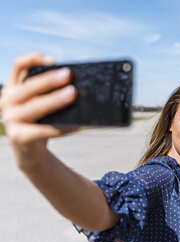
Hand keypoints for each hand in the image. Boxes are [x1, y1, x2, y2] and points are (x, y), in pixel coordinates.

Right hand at [0, 52, 77, 170]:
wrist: (30, 151)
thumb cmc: (40, 122)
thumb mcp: (41, 104)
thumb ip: (50, 93)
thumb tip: (78, 86)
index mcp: (13, 88)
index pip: (19, 65)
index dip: (35, 59)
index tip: (55, 60)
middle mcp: (7, 101)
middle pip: (29, 86)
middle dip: (50, 80)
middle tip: (69, 75)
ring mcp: (10, 119)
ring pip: (34, 107)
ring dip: (55, 100)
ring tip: (73, 94)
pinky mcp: (18, 137)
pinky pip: (43, 131)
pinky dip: (62, 128)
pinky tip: (77, 126)